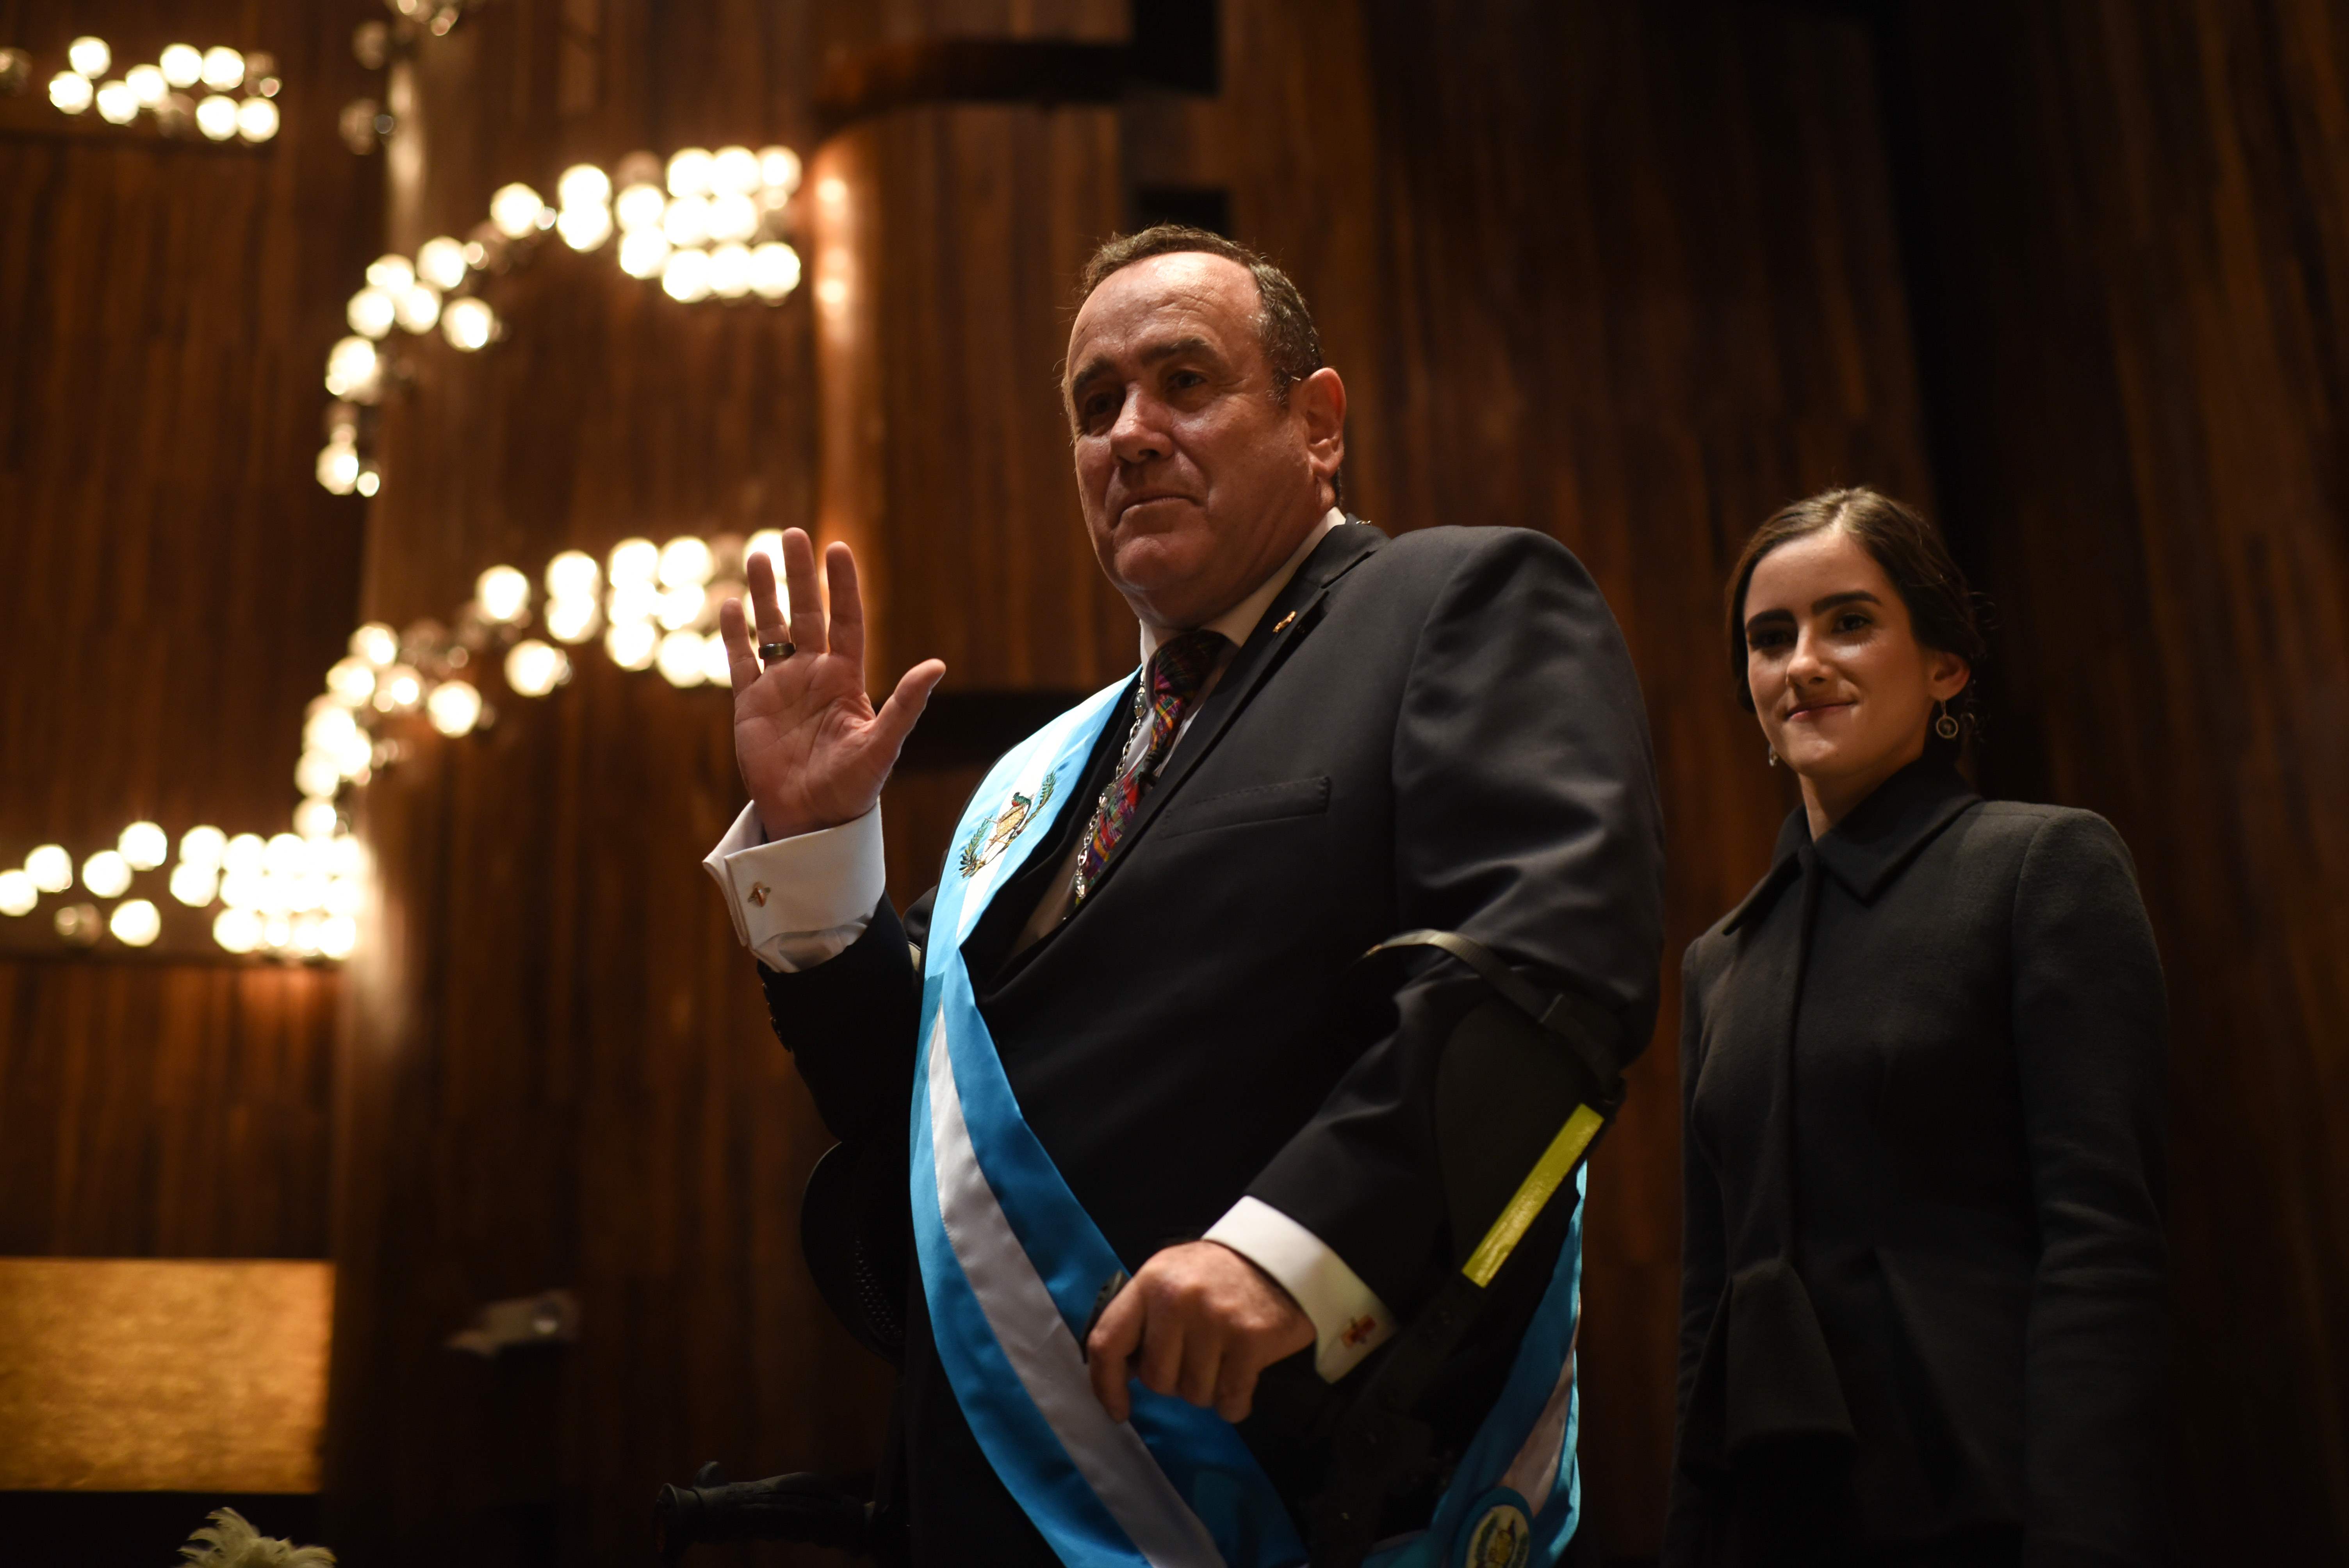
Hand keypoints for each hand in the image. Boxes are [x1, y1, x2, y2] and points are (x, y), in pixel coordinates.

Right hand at [718, 529, 946, 840]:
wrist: (811, 818)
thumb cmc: (853, 787)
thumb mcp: (882, 745)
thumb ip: (904, 704)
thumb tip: (937, 665)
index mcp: (846, 678)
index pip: (845, 619)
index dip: (842, 585)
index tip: (838, 548)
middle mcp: (814, 675)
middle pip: (806, 613)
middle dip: (800, 575)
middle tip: (794, 534)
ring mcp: (781, 687)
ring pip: (772, 629)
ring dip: (765, 594)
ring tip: (759, 554)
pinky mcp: (751, 705)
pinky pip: (742, 662)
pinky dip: (734, 634)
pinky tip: (730, 603)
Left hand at [1085, 1241, 1314, 1424]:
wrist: (1278, 1257)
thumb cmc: (1216, 1276)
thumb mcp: (1168, 1279)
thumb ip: (1142, 1320)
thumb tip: (1121, 1373)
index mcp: (1149, 1283)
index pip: (1107, 1342)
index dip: (1105, 1385)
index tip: (1118, 1410)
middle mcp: (1176, 1299)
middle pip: (1156, 1379)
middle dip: (1175, 1380)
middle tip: (1197, 1357)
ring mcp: (1214, 1319)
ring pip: (1194, 1394)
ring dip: (1209, 1389)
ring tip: (1223, 1359)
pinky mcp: (1250, 1339)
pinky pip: (1230, 1399)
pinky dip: (1235, 1402)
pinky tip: (1243, 1377)